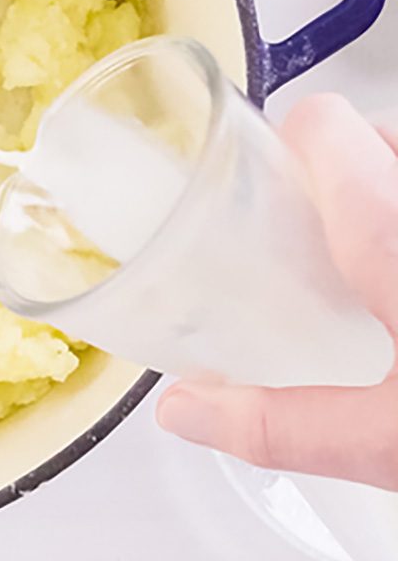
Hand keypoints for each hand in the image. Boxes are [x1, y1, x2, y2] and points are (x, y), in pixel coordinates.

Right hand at [156, 94, 397, 487]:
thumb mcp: (390, 439)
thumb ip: (282, 425)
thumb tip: (183, 411)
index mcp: (391, 228)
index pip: (323, 122)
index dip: (283, 139)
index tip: (256, 180)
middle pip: (367, 137)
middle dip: (331, 178)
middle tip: (309, 245)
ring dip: (378, 196)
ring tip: (360, 267)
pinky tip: (393, 286)